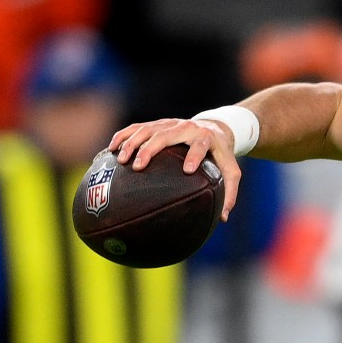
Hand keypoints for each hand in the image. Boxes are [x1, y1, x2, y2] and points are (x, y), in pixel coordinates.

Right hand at [110, 118, 241, 220]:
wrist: (214, 127)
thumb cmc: (220, 154)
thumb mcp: (230, 171)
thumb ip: (229, 192)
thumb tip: (223, 219)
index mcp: (205, 138)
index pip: (201, 145)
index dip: (195, 155)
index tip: (187, 170)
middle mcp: (186, 127)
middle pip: (166, 134)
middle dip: (151, 149)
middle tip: (138, 166)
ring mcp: (169, 123)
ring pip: (147, 129)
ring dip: (132, 142)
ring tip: (121, 160)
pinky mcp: (157, 124)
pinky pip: (136, 127)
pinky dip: (123, 136)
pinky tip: (111, 149)